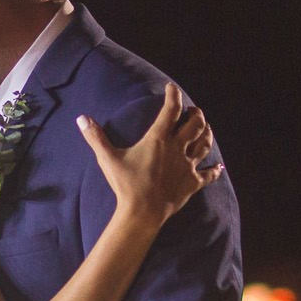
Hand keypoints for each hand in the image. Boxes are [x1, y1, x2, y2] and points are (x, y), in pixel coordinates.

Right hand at [82, 84, 220, 226]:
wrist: (142, 212)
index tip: (172, 88)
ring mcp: (188, 166)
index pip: (171, 109)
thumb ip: (95, 137)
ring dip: (207, 134)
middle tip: (193, 111)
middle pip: (196, 124)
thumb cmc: (125, 184)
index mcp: (159, 139)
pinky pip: (209, 174)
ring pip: (205, 144)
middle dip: (196, 114)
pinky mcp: (193, 183)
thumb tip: (81, 118)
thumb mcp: (108, 158)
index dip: (173, 95)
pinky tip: (219, 167)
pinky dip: (215, 170)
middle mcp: (177, 148)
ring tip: (207, 128)